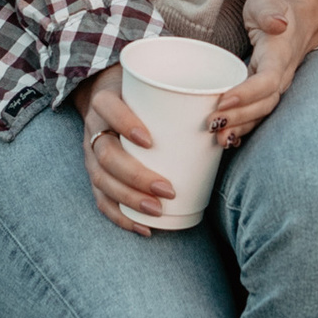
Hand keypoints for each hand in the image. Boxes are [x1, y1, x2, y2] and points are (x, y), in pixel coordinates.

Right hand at [72, 68, 176, 230]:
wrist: (112, 101)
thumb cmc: (144, 97)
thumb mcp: (155, 89)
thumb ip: (182, 97)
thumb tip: (227, 116)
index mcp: (106, 102)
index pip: (108, 109)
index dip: (124, 123)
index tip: (149, 140)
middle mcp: (94, 128)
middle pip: (106, 155)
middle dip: (135, 176)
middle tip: (167, 189)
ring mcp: (91, 155)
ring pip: (102, 180)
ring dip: (129, 200)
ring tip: (157, 211)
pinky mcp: (96, 175)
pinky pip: (101, 200)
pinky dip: (122, 217)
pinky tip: (144, 228)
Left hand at [207, 0, 317, 145]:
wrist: (297, 18)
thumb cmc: (275, 7)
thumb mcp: (268, 1)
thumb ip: (269, 12)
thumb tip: (278, 24)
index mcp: (280, 55)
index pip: (268, 80)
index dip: (247, 93)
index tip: (223, 100)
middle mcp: (280, 75)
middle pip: (263, 104)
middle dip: (239, 117)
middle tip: (212, 123)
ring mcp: (274, 86)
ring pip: (260, 113)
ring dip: (240, 128)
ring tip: (217, 139)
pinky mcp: (264, 91)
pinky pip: (256, 113)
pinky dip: (242, 128)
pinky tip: (224, 138)